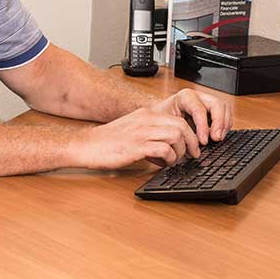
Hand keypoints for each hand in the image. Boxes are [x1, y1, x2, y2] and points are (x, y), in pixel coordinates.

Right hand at [74, 107, 201, 169]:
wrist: (87, 145)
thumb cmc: (109, 141)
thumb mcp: (133, 130)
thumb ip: (151, 133)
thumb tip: (171, 145)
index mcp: (146, 114)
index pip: (178, 119)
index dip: (190, 135)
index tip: (192, 147)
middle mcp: (146, 120)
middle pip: (181, 126)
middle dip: (191, 143)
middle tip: (192, 155)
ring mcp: (141, 132)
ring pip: (175, 136)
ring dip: (181, 151)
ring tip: (175, 161)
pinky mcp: (136, 146)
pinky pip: (163, 149)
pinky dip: (169, 159)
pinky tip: (164, 164)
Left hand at [149, 89, 232, 145]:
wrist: (156, 121)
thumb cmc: (158, 122)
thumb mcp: (162, 124)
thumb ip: (175, 131)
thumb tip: (190, 144)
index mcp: (184, 97)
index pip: (199, 108)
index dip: (203, 125)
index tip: (203, 141)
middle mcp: (197, 97)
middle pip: (216, 104)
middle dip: (219, 122)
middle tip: (216, 138)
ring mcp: (205, 103)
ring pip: (223, 107)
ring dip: (224, 124)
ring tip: (217, 138)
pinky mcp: (210, 111)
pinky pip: (225, 114)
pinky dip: (225, 125)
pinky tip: (218, 135)